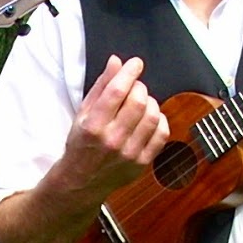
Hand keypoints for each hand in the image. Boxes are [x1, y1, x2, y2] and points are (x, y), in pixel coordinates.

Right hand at [60, 54, 171, 198]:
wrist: (81, 181)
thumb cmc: (81, 144)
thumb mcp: (83, 113)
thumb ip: (101, 86)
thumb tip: (116, 62)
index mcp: (93, 126)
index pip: (117, 91)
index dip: (129, 72)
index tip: (135, 64)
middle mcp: (112, 140)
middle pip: (138, 102)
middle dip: (139, 87)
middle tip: (134, 87)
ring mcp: (129, 153)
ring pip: (152, 116)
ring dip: (150, 102)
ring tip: (141, 103)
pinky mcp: (142, 162)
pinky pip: (162, 134)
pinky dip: (159, 120)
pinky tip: (149, 118)